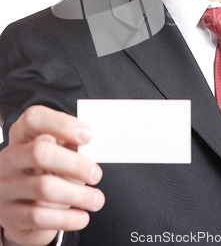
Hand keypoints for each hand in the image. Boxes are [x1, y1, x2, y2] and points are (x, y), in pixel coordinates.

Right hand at [0, 105, 104, 245]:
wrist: (25, 209)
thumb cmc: (47, 173)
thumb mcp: (58, 154)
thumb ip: (72, 145)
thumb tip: (94, 145)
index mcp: (22, 136)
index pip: (34, 118)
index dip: (61, 123)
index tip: (88, 135)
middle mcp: (9, 158)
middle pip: (39, 152)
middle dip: (74, 163)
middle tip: (96, 174)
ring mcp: (5, 187)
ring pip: (43, 187)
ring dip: (77, 194)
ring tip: (96, 199)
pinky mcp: (9, 215)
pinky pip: (38, 217)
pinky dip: (66, 218)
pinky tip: (82, 217)